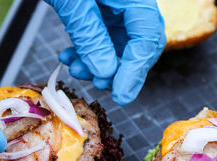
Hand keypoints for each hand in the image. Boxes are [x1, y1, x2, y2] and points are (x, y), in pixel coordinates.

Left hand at [45, 0, 165, 104]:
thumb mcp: (72, 2)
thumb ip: (90, 35)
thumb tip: (106, 72)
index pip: (148, 36)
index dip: (136, 70)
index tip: (121, 95)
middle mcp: (129, 1)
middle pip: (138, 44)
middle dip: (117, 69)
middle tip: (98, 83)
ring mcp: (116, 6)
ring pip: (118, 45)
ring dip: (97, 63)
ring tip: (75, 67)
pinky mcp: (101, 11)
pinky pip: (101, 38)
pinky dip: (86, 52)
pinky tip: (69, 55)